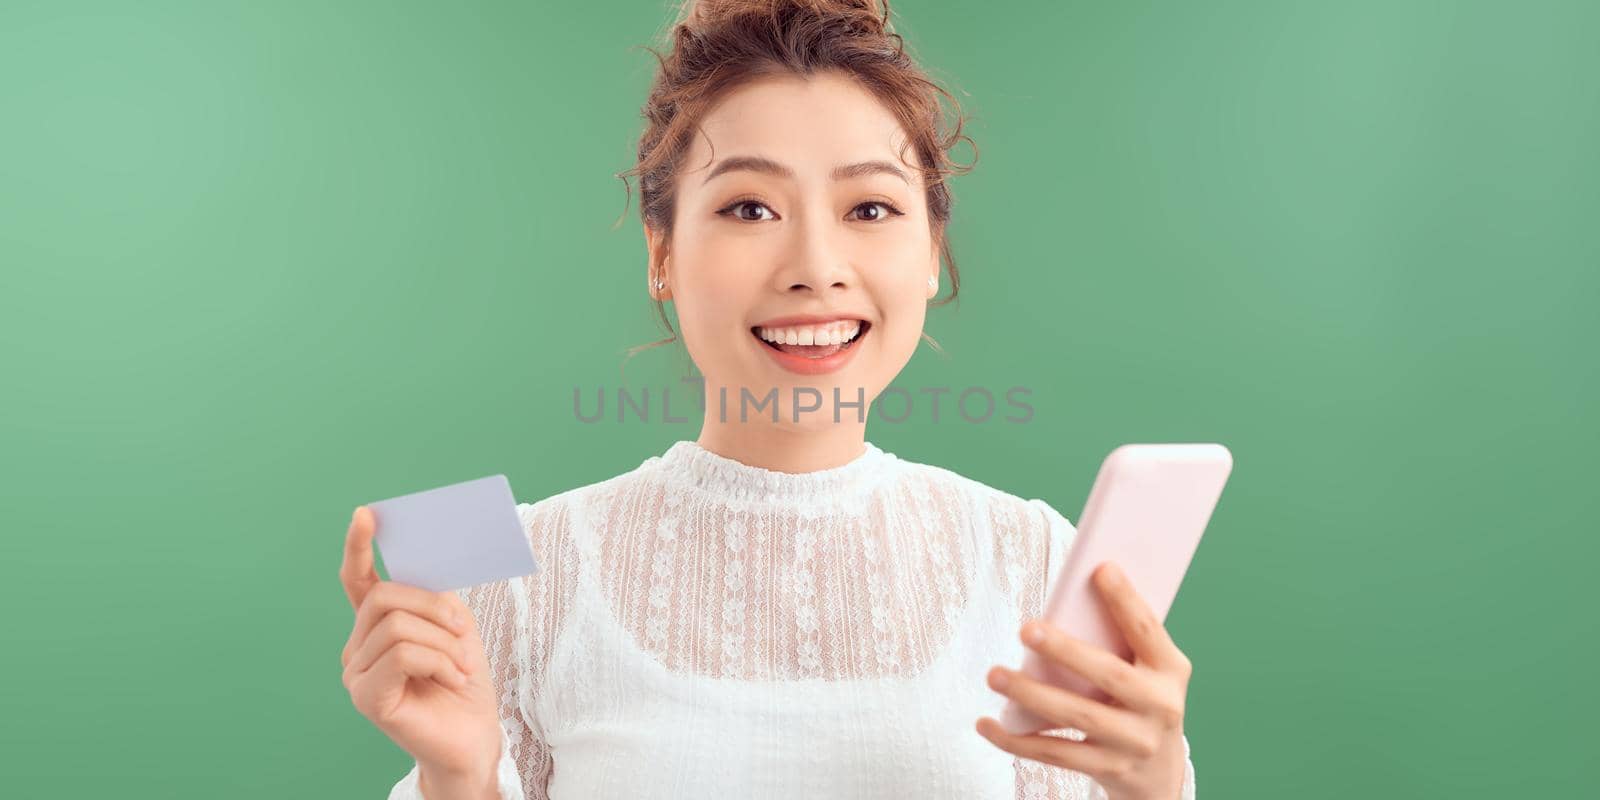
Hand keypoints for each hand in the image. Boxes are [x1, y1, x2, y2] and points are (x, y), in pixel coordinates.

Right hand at [339, 506, 502, 784]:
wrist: (473, 738)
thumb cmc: (462, 683)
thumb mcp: (453, 629)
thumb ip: (433, 597)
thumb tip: (426, 562)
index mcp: (376, 627)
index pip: (358, 581)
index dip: (359, 546)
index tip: (366, 514)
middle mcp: (357, 647)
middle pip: (384, 597)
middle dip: (432, 606)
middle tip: (462, 631)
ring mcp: (356, 674)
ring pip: (397, 626)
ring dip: (443, 642)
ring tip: (460, 666)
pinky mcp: (366, 697)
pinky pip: (403, 655)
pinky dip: (439, 661)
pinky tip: (451, 679)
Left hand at [975, 562, 1191, 799]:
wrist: (1159, 773)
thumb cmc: (1141, 700)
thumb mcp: (1147, 671)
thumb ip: (1119, 642)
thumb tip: (1068, 602)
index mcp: (1171, 669)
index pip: (1148, 629)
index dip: (1126, 600)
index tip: (1101, 568)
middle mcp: (1160, 706)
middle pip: (1109, 674)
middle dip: (1066, 650)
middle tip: (1026, 629)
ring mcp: (1135, 742)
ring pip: (1078, 716)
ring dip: (1031, 694)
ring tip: (995, 674)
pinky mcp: (1109, 769)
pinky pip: (1057, 753)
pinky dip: (1017, 740)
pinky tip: (987, 724)